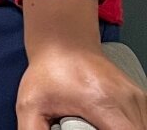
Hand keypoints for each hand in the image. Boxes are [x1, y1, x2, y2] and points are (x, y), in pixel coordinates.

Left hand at [18, 0, 146, 129]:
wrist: (62, 44)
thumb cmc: (47, 73)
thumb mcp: (30, 106)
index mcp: (101, 102)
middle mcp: (125, 98)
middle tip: (89, 128)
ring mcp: (136, 96)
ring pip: (142, 127)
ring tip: (97, 125)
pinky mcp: (139, 97)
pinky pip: (142, 120)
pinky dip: (129, 127)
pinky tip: (109, 124)